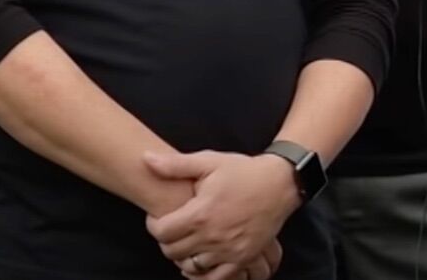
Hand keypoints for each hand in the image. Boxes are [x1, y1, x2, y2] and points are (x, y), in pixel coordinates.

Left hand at [143, 150, 299, 279]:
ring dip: (184, 256)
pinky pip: (216, 278)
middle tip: (174, 229)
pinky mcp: (243, 258)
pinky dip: (204, 273)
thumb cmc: (243, 171)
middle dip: (168, 240)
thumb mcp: (209, 161)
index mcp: (200, 213)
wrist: (280, 183)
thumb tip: (146, 159)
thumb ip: (175, 165)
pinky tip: (202, 260)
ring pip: (191, 266)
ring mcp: (229, 250)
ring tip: (188, 241)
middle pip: (172, 252)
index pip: (161, 232)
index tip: (160, 217)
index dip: (154, 225)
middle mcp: (212, 236)